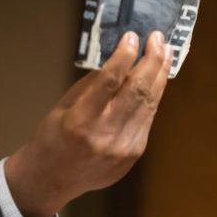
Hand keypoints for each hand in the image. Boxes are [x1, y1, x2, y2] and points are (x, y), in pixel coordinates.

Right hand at [4, 30, 171, 216]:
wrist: (52, 179)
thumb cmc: (52, 139)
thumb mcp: (63, 107)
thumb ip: (92, 86)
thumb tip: (118, 59)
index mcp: (80, 121)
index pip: (110, 81)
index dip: (124, 56)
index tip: (132, 37)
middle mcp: (105, 135)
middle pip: (137, 90)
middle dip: (151, 61)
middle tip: (158, 40)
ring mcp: (123, 147)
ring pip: (149, 103)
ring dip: (159, 75)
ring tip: (164, 54)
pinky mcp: (134, 154)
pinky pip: (147, 118)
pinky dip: (152, 97)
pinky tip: (155, 81)